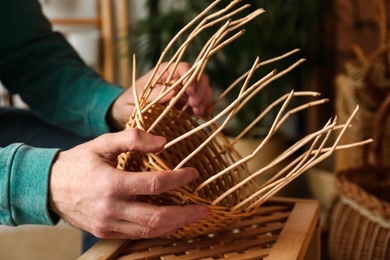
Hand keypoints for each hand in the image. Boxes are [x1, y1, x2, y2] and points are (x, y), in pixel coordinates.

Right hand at [49, 129, 208, 238]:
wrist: (48, 188)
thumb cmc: (78, 162)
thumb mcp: (102, 143)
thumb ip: (133, 139)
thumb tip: (163, 142)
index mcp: (111, 183)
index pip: (155, 184)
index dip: (178, 179)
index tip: (193, 173)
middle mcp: (112, 208)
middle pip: (157, 217)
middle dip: (185, 214)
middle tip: (204, 208)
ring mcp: (108, 224)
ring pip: (150, 230)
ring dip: (175, 225)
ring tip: (193, 217)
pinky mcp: (106, 233)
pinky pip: (138, 235)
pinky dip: (158, 230)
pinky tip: (170, 222)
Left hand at [108, 62, 212, 129]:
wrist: (124, 113)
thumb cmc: (130, 101)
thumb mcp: (140, 97)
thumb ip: (157, 93)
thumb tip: (175, 92)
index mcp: (166, 71)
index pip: (186, 68)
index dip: (192, 79)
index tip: (190, 93)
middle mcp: (178, 79)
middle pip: (198, 78)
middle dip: (200, 91)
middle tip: (195, 105)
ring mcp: (183, 92)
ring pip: (202, 90)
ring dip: (204, 101)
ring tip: (198, 113)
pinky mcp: (185, 105)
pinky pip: (200, 104)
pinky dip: (204, 109)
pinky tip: (205, 116)